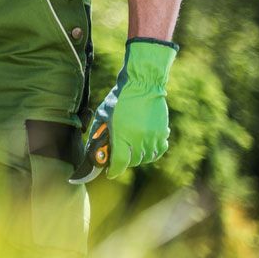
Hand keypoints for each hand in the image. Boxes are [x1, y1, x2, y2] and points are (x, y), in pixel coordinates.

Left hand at [103, 37, 177, 176]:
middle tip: (119, 156)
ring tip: (131, 149)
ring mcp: (153, 136)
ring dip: (137, 157)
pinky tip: (145, 146)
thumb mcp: (103, 114)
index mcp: (122, 135)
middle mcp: (138, 139)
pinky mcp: (162, 132)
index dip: (114, 171)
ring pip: (146, 158)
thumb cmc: (119, 98)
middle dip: (124, 162)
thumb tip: (96, 150)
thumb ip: (99, 133)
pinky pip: (159, 150)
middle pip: (132, 161)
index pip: (119, 163)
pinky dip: (152, 152)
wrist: (143, 84)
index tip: (110, 173)